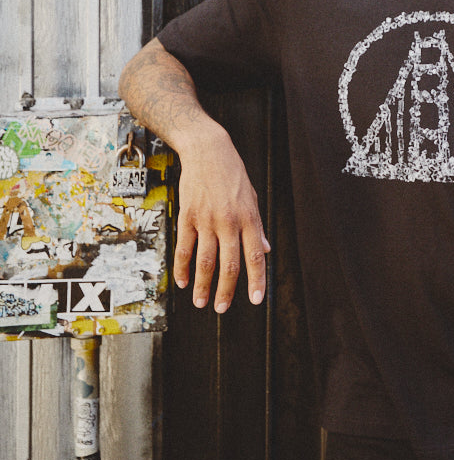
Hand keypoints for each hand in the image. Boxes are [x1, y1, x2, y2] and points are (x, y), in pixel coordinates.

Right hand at [173, 122, 269, 312]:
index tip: (256, 300)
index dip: (257, 280)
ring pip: (204, 261)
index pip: (255, 256)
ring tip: (201, 302)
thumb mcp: (253, 198)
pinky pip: (184, 248)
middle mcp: (229, 222)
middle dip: (226, 291)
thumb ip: (257, 227)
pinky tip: (183, 281)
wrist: (208, 150)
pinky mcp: (187, 216)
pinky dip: (182, 268)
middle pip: (229, 265)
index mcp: (249, 218)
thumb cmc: (233, 174)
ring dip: (202, 285)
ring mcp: (206, 220)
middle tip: (222, 309)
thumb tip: (265, 250)